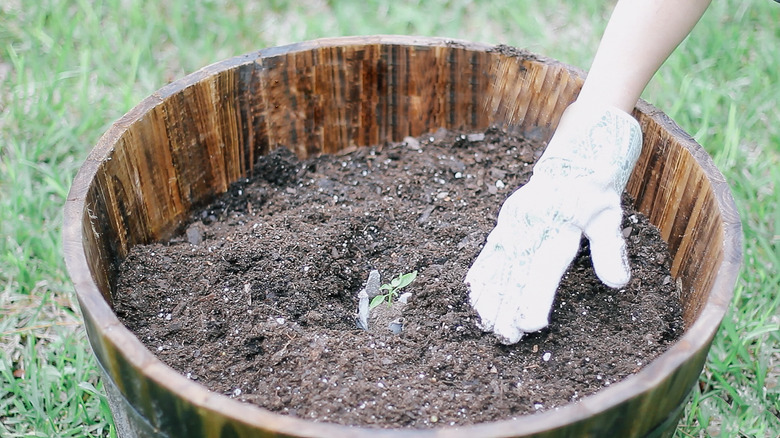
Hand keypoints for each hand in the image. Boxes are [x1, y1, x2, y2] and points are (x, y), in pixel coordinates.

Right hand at [465, 103, 642, 343]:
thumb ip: (611, 250)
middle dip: (507, 306)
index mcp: (557, 225)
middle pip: (515, 272)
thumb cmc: (595, 191)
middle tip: (504, 336)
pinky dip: (481, 273)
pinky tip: (474, 293)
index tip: (530, 325)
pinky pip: (489, 251)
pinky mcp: (505, 221)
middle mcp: (530, 224)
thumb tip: (617, 283)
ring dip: (490, 295)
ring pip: (498, 264)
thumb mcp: (610, 217)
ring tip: (486, 323)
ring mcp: (513, 222)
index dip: (535, 299)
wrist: (574, 156)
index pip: (543, 270)